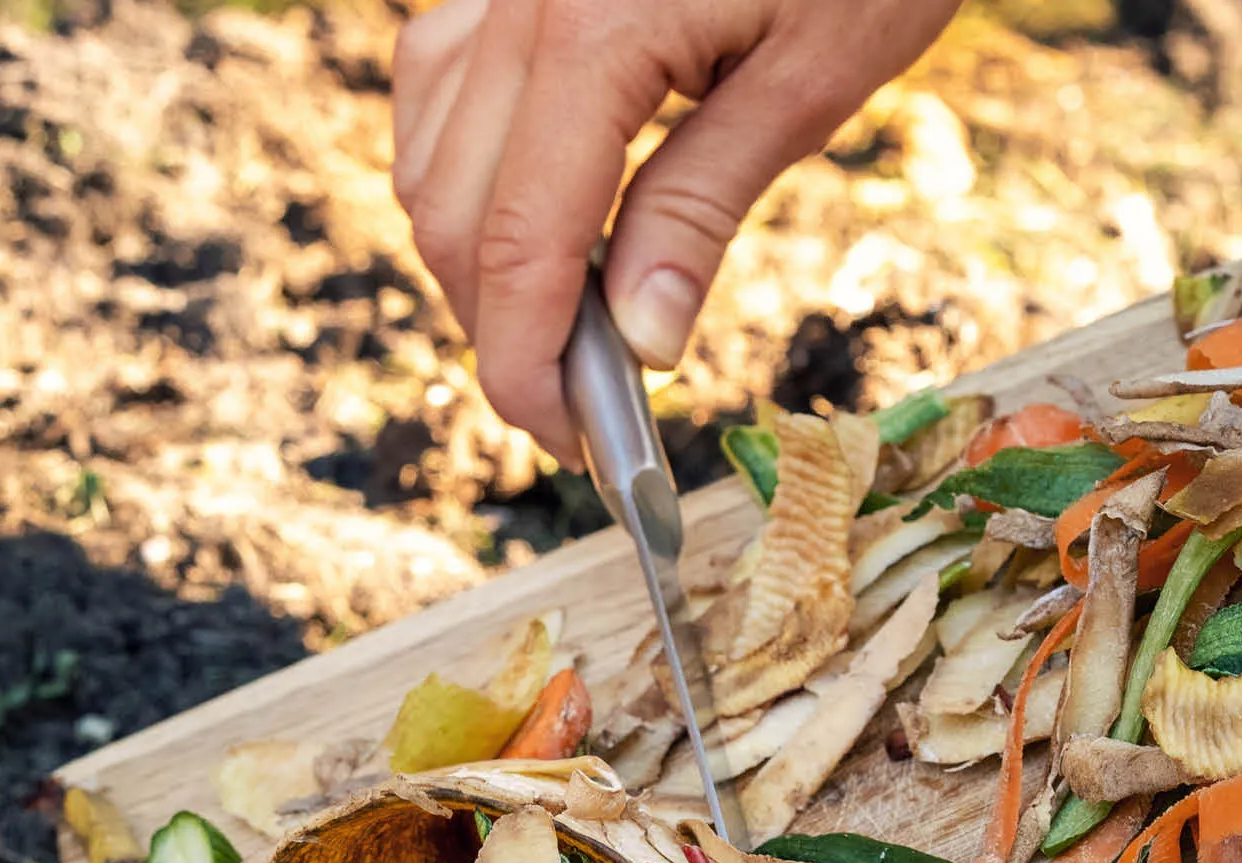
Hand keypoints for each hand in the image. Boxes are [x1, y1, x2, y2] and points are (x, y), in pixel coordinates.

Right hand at [393, 0, 959, 461]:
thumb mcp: (816, 72)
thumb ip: (705, 204)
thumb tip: (638, 341)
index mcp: (596, 32)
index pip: (516, 244)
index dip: (526, 364)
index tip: (570, 443)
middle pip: (448, 209)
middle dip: (499, 324)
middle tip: (582, 401)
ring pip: (425, 147)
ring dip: (477, 249)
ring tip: (569, 311)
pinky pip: (443, 75)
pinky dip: (468, 158)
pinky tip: (537, 200)